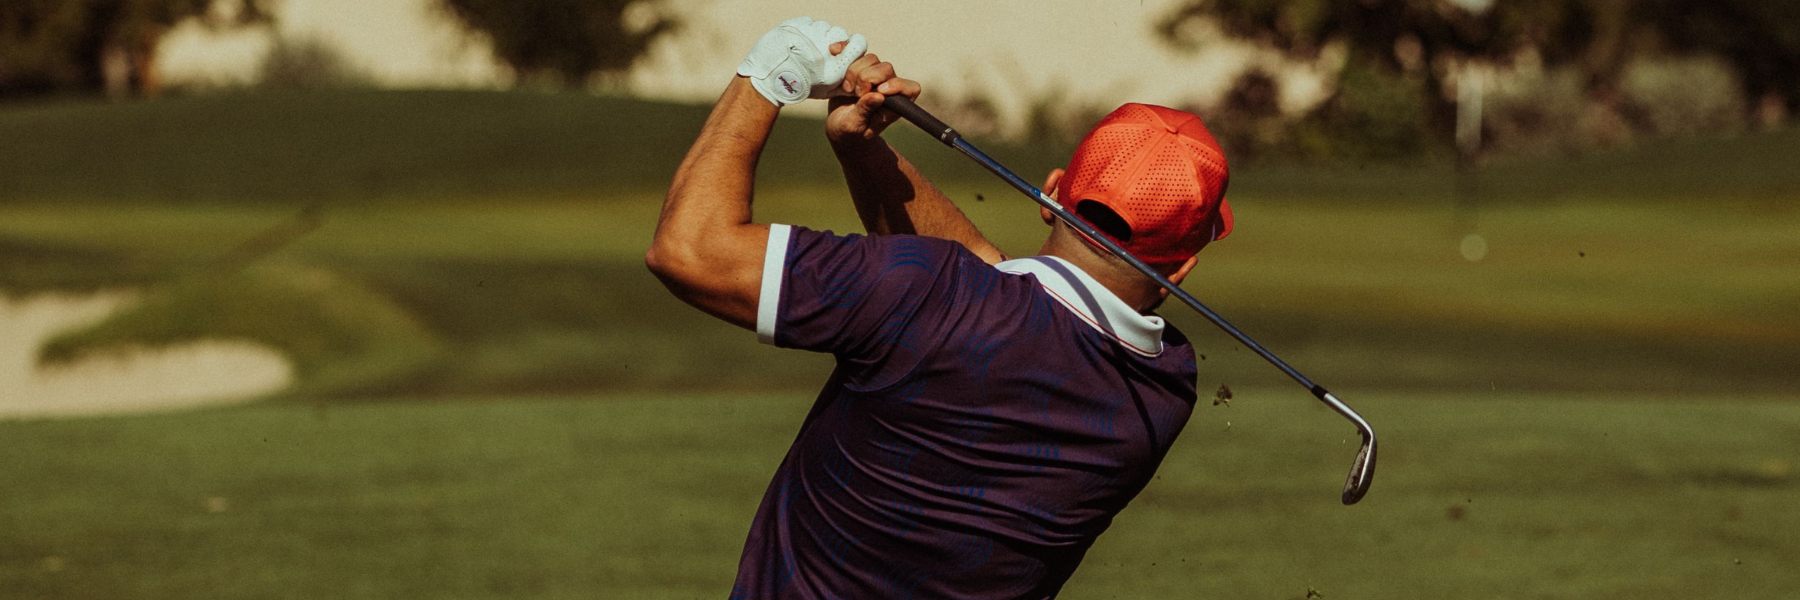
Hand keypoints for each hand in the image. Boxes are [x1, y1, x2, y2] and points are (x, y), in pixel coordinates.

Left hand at [737, 16, 866, 105]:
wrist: (770, 78)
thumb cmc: (800, 86)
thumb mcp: (826, 92)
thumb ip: (846, 87)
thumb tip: (861, 83)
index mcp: (837, 65)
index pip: (860, 41)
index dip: (853, 44)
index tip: (842, 50)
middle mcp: (827, 48)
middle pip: (840, 32)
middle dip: (832, 40)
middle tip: (819, 51)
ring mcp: (812, 34)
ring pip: (823, 27)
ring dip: (817, 36)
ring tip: (805, 49)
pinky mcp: (799, 25)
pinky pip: (808, 23)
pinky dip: (804, 31)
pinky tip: (797, 43)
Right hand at [825, 49, 921, 143]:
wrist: (839, 126)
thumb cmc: (850, 132)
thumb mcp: (855, 126)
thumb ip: (865, 111)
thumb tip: (878, 96)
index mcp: (895, 104)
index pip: (910, 88)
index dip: (897, 85)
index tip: (880, 91)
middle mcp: (888, 86)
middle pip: (887, 68)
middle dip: (868, 78)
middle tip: (856, 94)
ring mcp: (874, 74)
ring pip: (871, 58)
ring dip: (854, 72)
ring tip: (847, 90)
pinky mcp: (859, 66)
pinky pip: (856, 49)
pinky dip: (845, 48)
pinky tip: (834, 51)